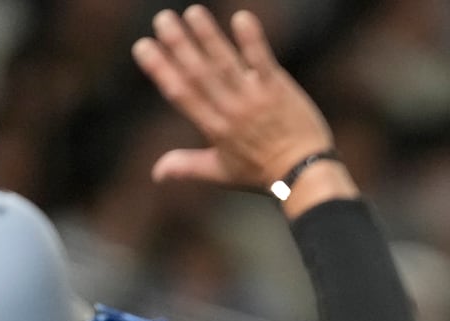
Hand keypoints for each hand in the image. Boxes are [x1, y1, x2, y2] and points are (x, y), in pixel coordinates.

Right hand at [131, 6, 343, 195]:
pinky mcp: (278, 90)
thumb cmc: (263, 174)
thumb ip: (188, 166)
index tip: (143, 47)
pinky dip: (252, 41)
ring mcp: (254, 100)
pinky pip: (263, 62)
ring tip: (193, 13)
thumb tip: (156, 172)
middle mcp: (230, 111)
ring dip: (208, 36)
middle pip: (199, 73)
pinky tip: (241, 18)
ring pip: (226, 64)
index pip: (180, 93)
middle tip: (162, 19)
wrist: (305, 175)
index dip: (160, 69)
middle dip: (178, 44)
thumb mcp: (222, 173)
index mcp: (213, 128)